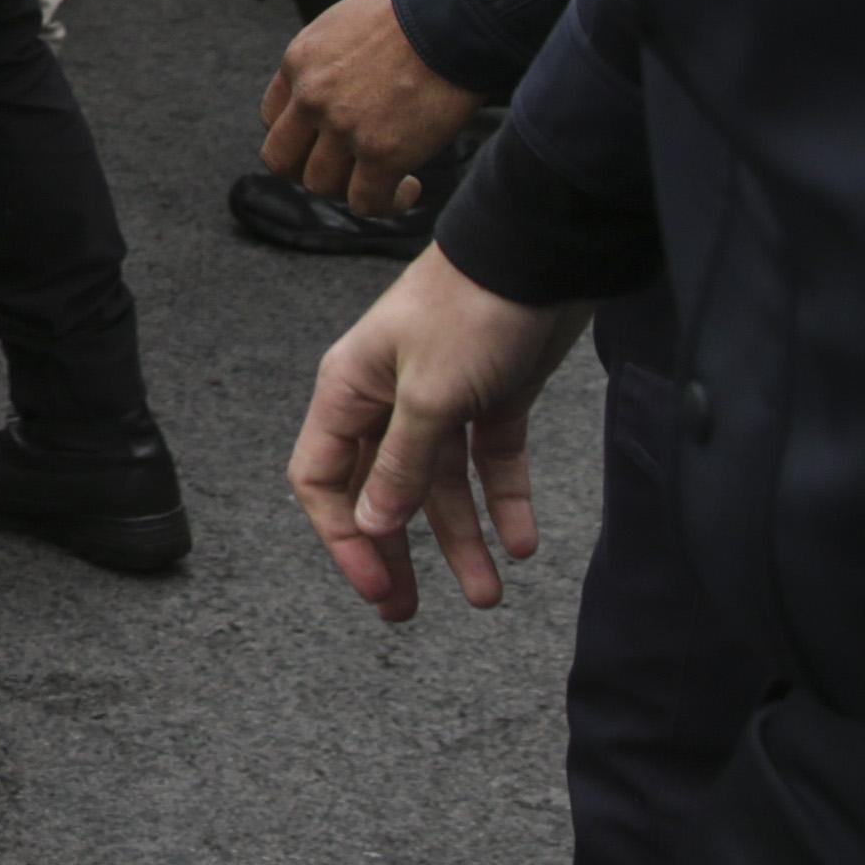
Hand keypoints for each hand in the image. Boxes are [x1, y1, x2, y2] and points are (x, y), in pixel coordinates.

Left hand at [264, 0, 481, 213]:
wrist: (454, 12)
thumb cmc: (416, 11)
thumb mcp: (347, 24)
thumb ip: (331, 60)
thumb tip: (345, 84)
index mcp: (299, 62)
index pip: (272, 117)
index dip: (300, 134)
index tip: (328, 138)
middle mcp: (312, 98)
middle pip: (281, 160)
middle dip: (308, 170)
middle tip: (345, 169)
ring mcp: (344, 128)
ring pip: (320, 185)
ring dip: (349, 188)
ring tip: (385, 179)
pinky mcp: (383, 153)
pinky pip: (366, 202)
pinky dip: (385, 204)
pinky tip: (409, 189)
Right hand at [287, 245, 591, 621]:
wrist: (541, 253)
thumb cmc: (471, 310)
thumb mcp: (431, 396)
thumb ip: (402, 465)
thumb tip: (373, 524)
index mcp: (350, 391)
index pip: (323, 479)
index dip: (343, 538)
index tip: (376, 587)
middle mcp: (387, 400)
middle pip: (380, 491)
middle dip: (396, 553)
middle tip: (409, 611)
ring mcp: (441, 400)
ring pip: (441, 487)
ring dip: (462, 540)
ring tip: (489, 594)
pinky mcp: (491, 397)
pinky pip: (490, 463)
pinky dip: (504, 502)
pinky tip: (522, 542)